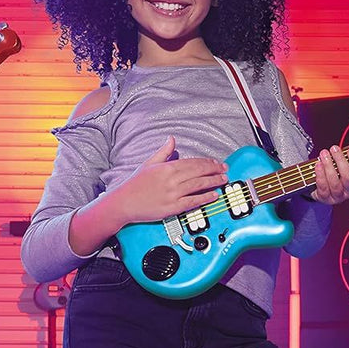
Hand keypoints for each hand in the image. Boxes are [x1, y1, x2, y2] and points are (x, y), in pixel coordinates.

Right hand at [112, 136, 228, 224]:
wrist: (124, 203)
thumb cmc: (134, 184)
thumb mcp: (149, 164)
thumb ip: (163, 152)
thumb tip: (172, 139)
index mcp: (167, 167)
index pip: (193, 162)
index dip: (207, 162)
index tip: (216, 163)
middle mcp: (172, 180)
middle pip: (199, 172)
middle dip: (215, 170)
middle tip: (225, 169)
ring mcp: (173, 194)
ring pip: (199, 185)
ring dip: (214, 182)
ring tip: (223, 180)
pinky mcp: (172, 207)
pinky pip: (193, 202)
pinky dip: (205, 198)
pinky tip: (213, 195)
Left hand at [310, 145, 348, 204]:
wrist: (320, 188)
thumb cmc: (337, 171)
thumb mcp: (348, 160)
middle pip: (348, 178)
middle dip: (340, 161)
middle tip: (334, 148)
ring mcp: (337, 196)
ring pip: (335, 183)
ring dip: (329, 167)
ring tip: (324, 154)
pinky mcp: (324, 198)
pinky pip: (323, 188)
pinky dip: (320, 175)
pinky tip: (318, 164)